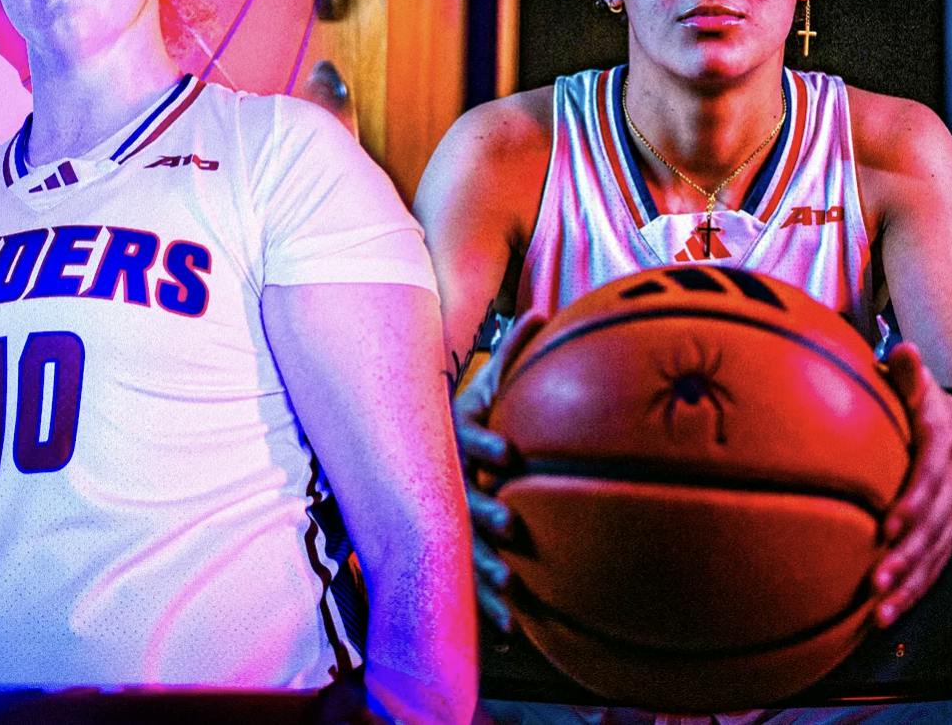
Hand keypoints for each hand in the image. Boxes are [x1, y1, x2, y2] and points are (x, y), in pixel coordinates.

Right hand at [453, 314, 544, 632]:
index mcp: (459, 442)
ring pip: (461, 551)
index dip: (489, 447)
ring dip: (484, 576)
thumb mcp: (482, 388)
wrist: (412, 453)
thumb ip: (511, 354)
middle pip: (465, 503)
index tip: (510, 455)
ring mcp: (446, 520)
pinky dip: (484, 611)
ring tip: (510, 598)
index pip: (471, 442)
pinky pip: (466, 585)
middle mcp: (449, 484)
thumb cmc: (464, 419)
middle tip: (511, 529)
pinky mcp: (451, 551)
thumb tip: (539, 313)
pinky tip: (506, 638)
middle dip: (486, 519)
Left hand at [871, 342, 951, 625]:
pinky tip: (887, 614)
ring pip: (936, 554)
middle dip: (908, 556)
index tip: (891, 523)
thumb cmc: (926, 407)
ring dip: (910, 584)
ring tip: (880, 610)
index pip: (931, 476)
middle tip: (878, 579)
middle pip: (934, 526)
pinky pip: (934, 566)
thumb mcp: (920, 387)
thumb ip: (908, 375)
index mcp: (943, 447)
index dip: (915, 501)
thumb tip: (903, 351)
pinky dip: (914, 591)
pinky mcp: (949, 533)